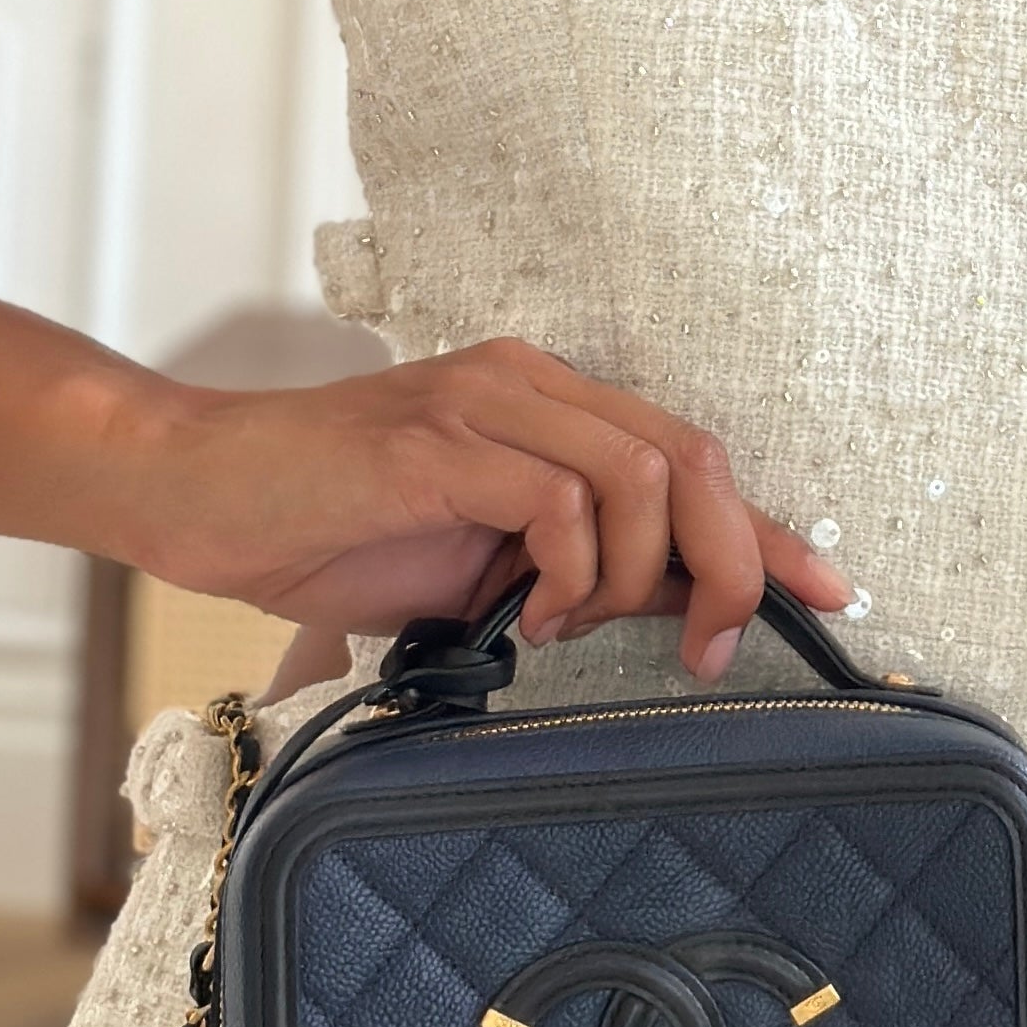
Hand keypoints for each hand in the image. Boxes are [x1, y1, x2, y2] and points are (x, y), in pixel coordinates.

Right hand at [104, 341, 848, 679]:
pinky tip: (528, 611)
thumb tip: (686, 605)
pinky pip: (559, 498)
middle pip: (693, 455)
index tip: (828, 592)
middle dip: (731, 559)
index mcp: (546, 402)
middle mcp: (528, 382)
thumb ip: (582, 566)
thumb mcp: (484, 558)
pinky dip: (570, 569)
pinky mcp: (436, 441)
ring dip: (638, 572)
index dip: (768, 527)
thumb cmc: (327, 526)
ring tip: (576, 622)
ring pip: (644, 473)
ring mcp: (483, 403)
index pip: (692, 454)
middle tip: (709, 644)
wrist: (197, 493)